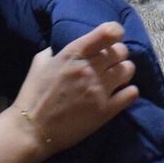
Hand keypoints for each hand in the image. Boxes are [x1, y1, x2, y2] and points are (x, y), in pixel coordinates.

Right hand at [10, 22, 137, 158]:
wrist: (32, 130)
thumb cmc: (33, 94)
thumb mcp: (40, 63)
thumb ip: (57, 50)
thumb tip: (72, 46)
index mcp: (74, 53)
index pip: (109, 32)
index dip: (115, 32)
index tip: (113, 38)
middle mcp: (90, 68)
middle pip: (122, 51)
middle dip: (118, 54)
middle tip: (110, 62)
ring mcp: (99, 89)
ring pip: (128, 70)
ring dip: (124, 72)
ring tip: (115, 78)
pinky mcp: (106, 110)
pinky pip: (131, 93)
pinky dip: (129, 92)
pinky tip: (122, 93)